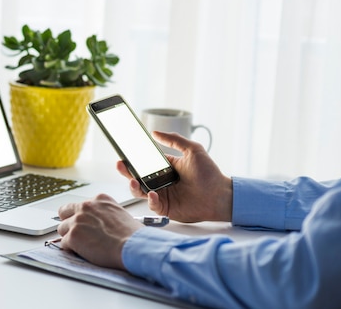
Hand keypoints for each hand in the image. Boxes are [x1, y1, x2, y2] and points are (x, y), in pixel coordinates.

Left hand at [57, 194, 140, 269]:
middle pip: (65, 212)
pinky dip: (71, 249)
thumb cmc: (132, 235)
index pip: (81, 205)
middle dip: (69, 222)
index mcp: (99, 200)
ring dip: (70, 237)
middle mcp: (86, 206)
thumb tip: (99, 223)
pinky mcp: (73, 236)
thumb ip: (105, 214)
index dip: (82, 216)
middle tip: (76, 233)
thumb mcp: (120, 213)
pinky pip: (64, 243)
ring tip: (81, 246)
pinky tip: (82, 252)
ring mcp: (77, 221)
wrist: (132, 246)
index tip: (84, 224)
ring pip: (62, 228)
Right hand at [116, 131, 232, 222]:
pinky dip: (150, 200)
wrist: (220, 196)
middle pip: (138, 177)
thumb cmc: (209, 173)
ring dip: (134, 186)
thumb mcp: (193, 150)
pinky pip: (152, 205)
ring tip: (133, 181)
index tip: (125, 153)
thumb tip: (155, 132)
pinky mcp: (166, 208)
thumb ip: (174, 139)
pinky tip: (153, 194)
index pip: (145, 162)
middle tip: (121, 164)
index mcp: (165, 168)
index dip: (134, 159)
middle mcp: (161, 182)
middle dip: (126, 171)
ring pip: (141, 191)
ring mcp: (162, 195)